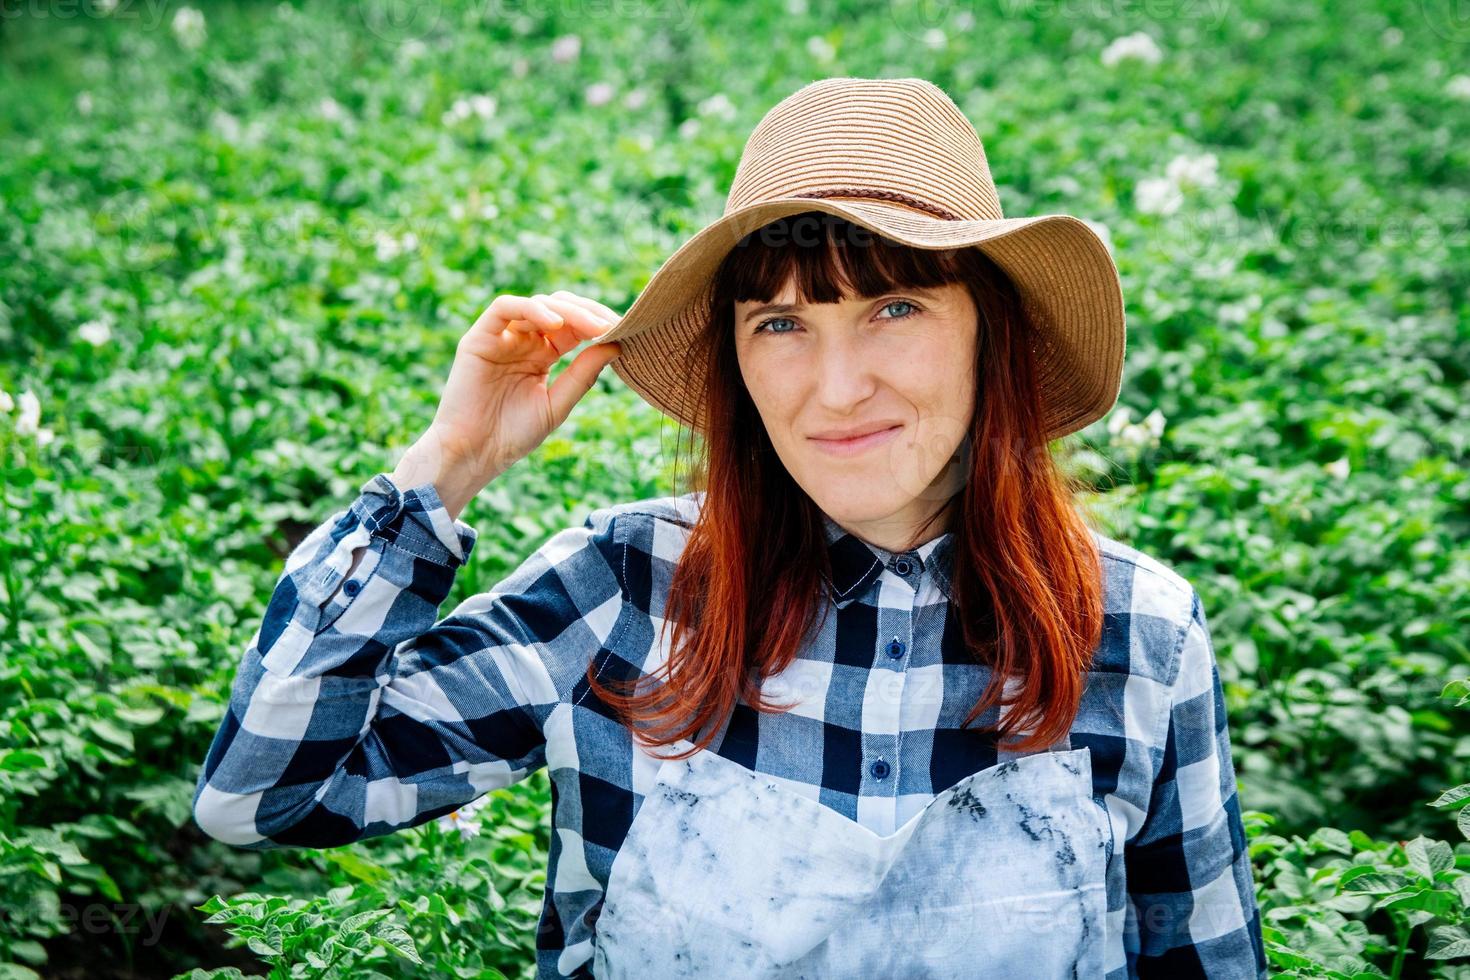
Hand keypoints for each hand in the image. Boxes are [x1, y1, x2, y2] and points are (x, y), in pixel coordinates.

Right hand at [393, 291, 622, 518]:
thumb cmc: (513, 436)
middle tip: (612, 324)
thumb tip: (617, 344)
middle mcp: (523, 341)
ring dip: (568, 310)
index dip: (598, 324)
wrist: (474, 454)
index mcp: (542, 355)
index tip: (624, 330)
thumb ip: (583, 374)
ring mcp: (501, 337)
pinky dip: (532, 309)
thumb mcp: (557, 404)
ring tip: (592, 326)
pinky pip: (505, 308)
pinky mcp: (479, 337)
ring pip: (538, 304)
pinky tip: (555, 324)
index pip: (575, 327)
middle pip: (560, 310)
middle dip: (588, 313)